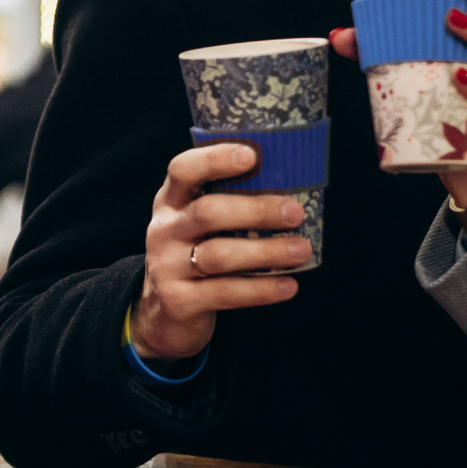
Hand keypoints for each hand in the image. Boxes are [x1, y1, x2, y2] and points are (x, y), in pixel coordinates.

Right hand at [130, 143, 312, 362]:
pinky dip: (261, 289)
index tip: (252, 155)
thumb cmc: (196, 254)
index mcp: (171, 201)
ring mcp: (166, 267)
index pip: (183, 170)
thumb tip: (290, 191)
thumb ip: (229, 204)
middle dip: (256, 210)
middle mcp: (165, 230)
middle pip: (208, 213)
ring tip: (301, 250)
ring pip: (218, 255)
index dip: (215, 160)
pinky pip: (225, 293)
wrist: (165, 312)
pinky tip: (289, 285)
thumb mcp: (200, 225)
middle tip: (295, 212)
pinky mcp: (178, 301)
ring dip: (266, 252)